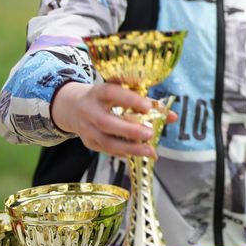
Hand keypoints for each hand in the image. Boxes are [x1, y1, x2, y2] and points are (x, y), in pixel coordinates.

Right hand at [51, 81, 177, 158]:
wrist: (73, 107)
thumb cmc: (107, 97)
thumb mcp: (121, 91)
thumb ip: (147, 101)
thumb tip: (172, 116)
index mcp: (99, 92)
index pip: (112, 93)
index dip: (130, 99)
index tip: (148, 106)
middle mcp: (89, 110)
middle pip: (106, 122)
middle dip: (129, 130)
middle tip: (150, 134)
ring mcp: (86, 128)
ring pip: (106, 141)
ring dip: (130, 148)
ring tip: (150, 151)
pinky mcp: (89, 142)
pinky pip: (107, 150)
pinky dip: (124, 153)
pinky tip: (140, 154)